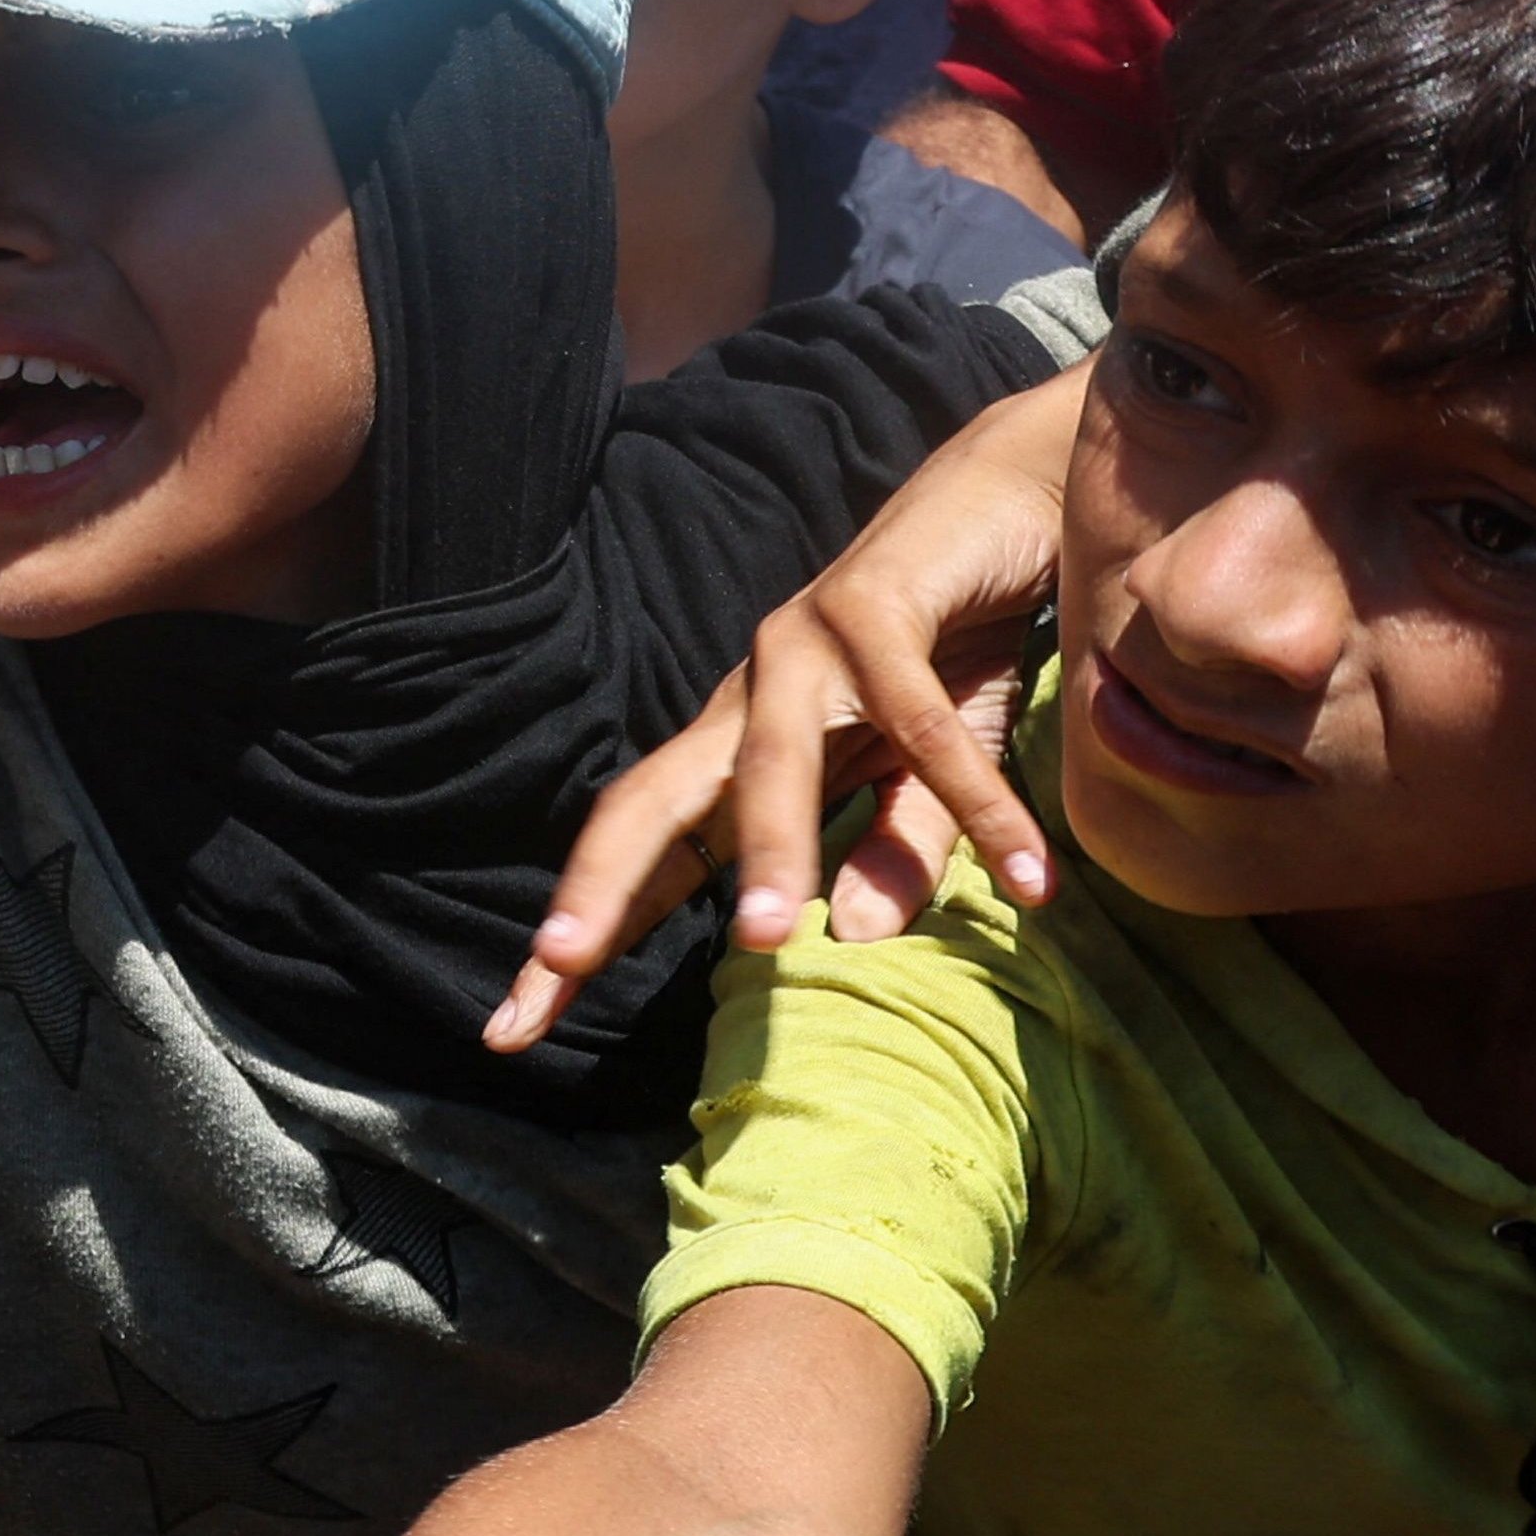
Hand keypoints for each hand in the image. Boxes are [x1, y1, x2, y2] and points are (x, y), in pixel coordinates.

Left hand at [485, 360, 1088, 1055]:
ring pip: (771, 763)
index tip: (508, 1031)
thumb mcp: (927, 774)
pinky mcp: (878, 604)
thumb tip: (849, 938)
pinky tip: (1028, 874)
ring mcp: (803, 644)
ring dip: (769, 850)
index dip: (581, 930)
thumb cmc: (954, 650)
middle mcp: (748, 698)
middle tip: (552, 969)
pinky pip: (926, 723)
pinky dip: (976, 803)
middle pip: (648, 799)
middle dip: (596, 885)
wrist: (1013, 504)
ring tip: (765, 945)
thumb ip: (892, 849)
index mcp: (739, 750)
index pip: (645, 852)